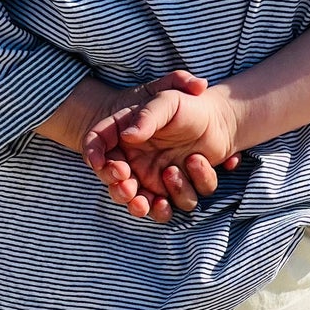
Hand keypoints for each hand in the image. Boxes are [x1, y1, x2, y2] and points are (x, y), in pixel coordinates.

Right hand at [83, 73, 241, 220]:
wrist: (216, 123)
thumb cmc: (187, 107)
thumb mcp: (167, 101)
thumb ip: (149, 114)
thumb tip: (129, 135)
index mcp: (123, 131)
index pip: (96, 141)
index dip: (92, 152)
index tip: (97, 161)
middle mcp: (131, 157)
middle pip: (111, 177)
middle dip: (115, 184)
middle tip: (126, 184)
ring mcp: (148, 177)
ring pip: (133, 198)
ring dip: (135, 202)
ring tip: (143, 199)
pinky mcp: (167, 192)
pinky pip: (160, 207)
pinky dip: (159, 209)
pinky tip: (165, 201)